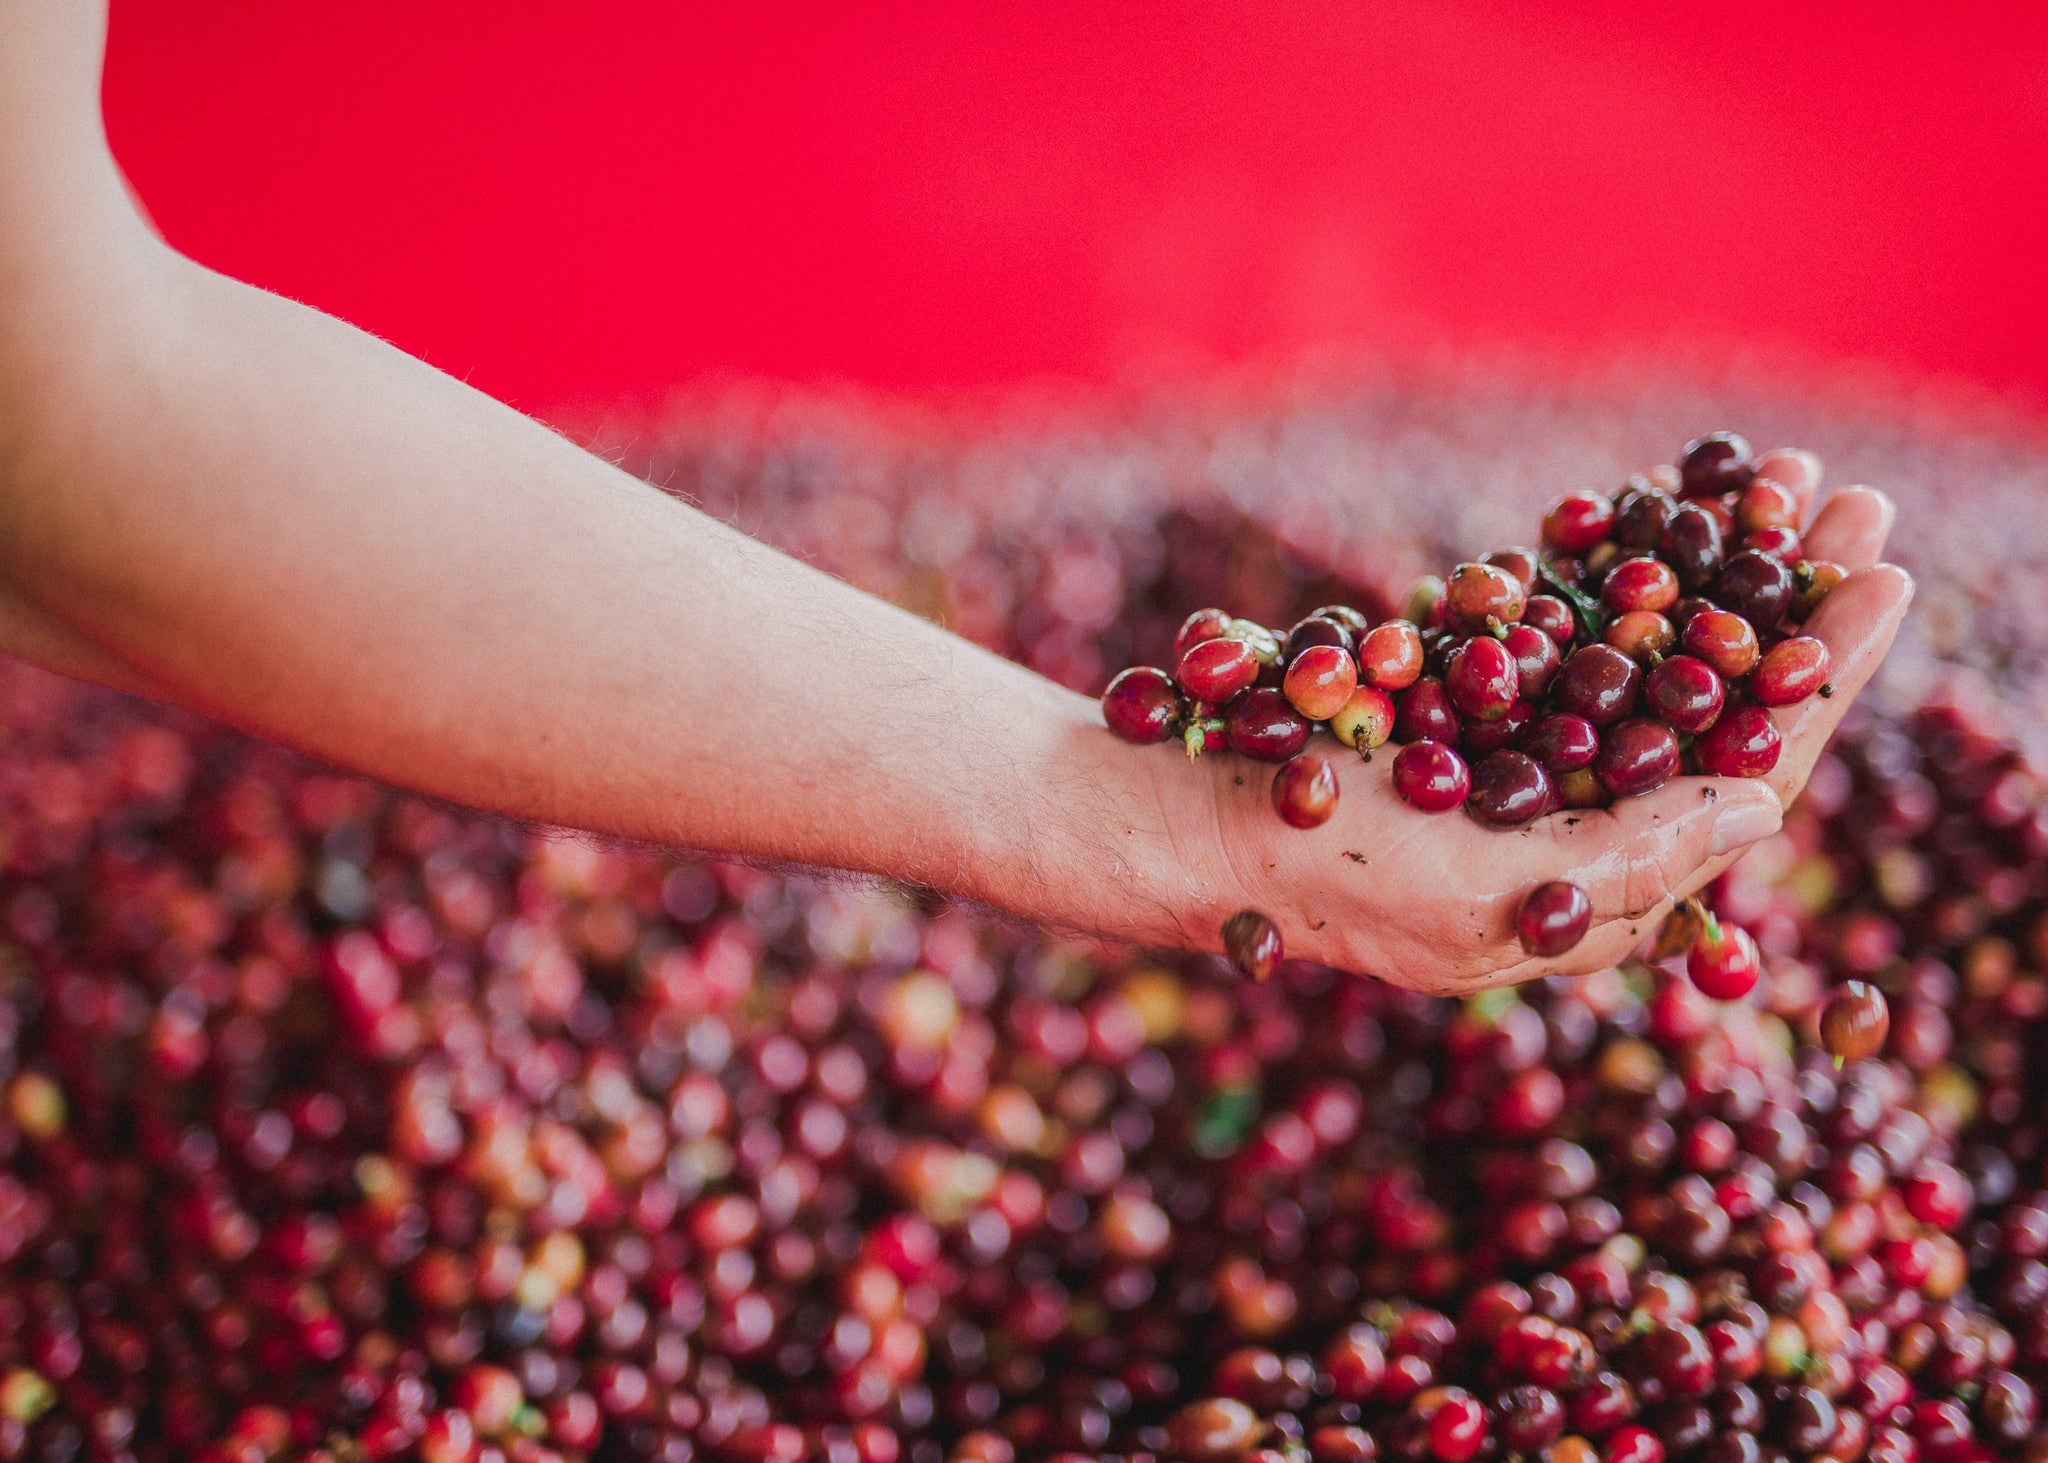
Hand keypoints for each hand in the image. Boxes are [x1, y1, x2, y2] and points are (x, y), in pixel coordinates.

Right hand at [1201, 450, 1911, 993]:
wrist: (1195, 820)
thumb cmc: (1332, 875)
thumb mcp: (1490, 895)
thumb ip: (1630, 859)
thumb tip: (1767, 807)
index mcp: (1605, 890)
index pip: (1749, 777)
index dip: (1823, 682)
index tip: (1883, 581)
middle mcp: (1583, 818)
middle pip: (1720, 703)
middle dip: (1793, 601)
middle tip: (1857, 501)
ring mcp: (1531, 751)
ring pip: (1659, 650)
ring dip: (1725, 564)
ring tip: (1788, 479)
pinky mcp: (1478, 699)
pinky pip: (1577, 624)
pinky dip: (1628, 559)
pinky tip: (1669, 500)